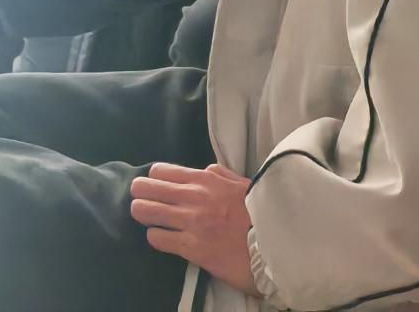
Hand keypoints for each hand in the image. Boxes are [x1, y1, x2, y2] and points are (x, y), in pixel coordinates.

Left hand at [128, 163, 253, 290]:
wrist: (278, 248)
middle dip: (140, 195)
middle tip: (146, 205)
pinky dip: (156, 238)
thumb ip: (220, 174)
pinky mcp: (191, 248)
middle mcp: (193, 197)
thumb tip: (204, 170)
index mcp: (205, 179)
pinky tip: (165, 240)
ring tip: (152, 222)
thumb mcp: (243, 185)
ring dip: (144, 216)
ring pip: (144, 211)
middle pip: (144, 188)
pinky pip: (157, 238)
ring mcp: (190, 222)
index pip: (159, 171)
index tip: (157, 190)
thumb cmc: (263, 216)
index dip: (154, 181)